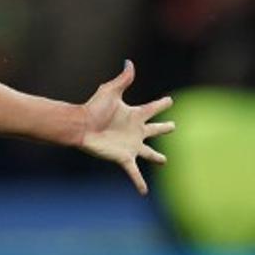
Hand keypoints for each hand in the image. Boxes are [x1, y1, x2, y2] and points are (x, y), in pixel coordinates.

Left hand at [78, 61, 173, 194]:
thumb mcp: (110, 91)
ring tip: (164, 161)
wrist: (81, 126)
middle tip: (173, 126)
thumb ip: (123, 79)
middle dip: (164, 128)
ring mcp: (131, 146)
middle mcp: (135, 131)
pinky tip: (144, 192)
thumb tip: (129, 62)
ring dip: (156, 157)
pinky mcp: (124, 158)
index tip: (170, 100)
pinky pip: (135, 173)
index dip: (162, 104)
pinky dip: (140, 183)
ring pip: (149, 153)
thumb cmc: (93, 108)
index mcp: (134, 115)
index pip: (152, 108)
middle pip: (154, 129)